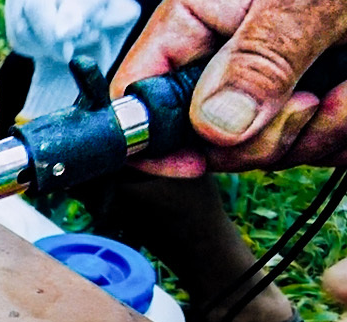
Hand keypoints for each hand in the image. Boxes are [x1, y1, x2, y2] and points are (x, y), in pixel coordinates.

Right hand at [113, 0, 346, 174]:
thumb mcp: (307, 2)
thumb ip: (261, 58)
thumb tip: (215, 125)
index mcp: (204, 19)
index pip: (141, 89)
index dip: (154, 137)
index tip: (192, 162)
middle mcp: (231, 58)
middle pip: (210, 140)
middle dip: (266, 136)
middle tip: (313, 100)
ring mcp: (274, 89)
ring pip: (271, 151)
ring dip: (323, 131)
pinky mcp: (317, 108)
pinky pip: (319, 151)